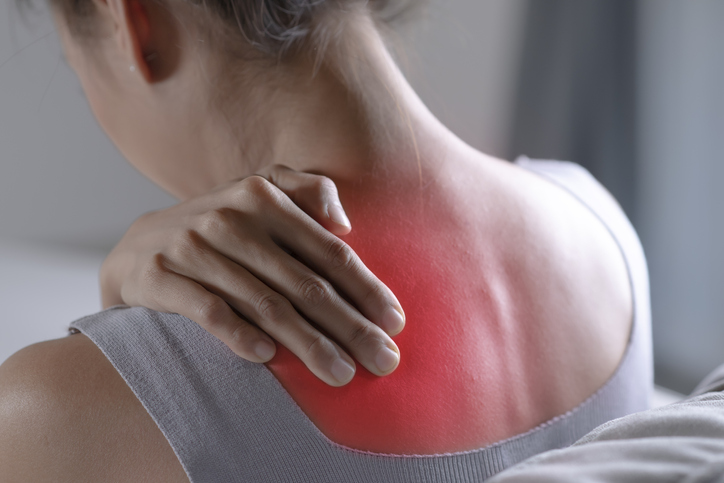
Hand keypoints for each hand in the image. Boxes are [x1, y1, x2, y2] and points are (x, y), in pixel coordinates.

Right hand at [100, 165, 404, 385]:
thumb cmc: (218, 228)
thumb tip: (345, 221)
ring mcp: (193, 247)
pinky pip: (208, 311)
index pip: (329, 250)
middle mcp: (230, 219)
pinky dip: (238, 334)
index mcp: (263, 196)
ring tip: (340, 374)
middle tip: (383, 360)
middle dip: (350, 326)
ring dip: (307, 344)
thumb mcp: (257, 195)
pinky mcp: (160, 276)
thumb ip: (304, 191)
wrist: (140, 246)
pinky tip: (267, 358)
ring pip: (265, 304)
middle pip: (305, 283)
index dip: (366, 288)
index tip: (395, 323)